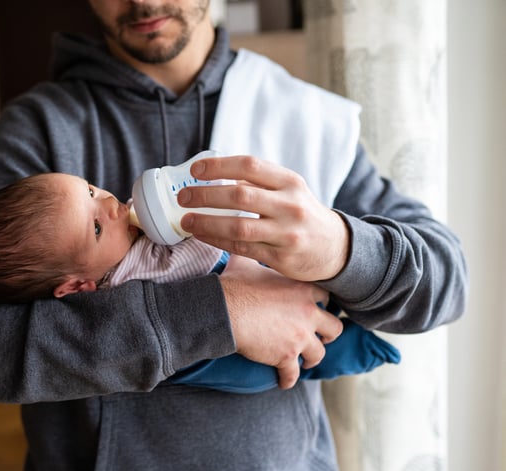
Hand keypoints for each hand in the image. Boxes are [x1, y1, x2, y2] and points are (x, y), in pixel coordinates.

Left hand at [178, 155, 349, 281]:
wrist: (336, 248)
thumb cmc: (301, 214)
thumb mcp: (288, 190)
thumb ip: (257, 182)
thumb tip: (215, 173)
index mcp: (290, 181)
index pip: (250, 165)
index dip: (219, 166)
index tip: (195, 169)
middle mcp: (290, 205)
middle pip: (240, 195)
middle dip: (206, 195)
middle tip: (183, 196)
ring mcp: (287, 233)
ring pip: (239, 226)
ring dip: (207, 222)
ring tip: (186, 220)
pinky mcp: (282, 257)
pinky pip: (242, 247)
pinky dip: (217, 240)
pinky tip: (201, 235)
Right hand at [221, 255, 342, 388]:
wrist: (224, 309)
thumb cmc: (234, 284)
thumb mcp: (246, 263)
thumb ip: (253, 256)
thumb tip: (240, 244)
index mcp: (303, 289)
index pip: (326, 298)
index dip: (321, 305)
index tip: (316, 309)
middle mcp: (308, 313)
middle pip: (334, 328)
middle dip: (328, 334)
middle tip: (321, 338)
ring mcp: (300, 336)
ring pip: (319, 354)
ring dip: (312, 358)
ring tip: (306, 362)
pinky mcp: (286, 356)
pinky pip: (293, 374)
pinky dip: (288, 380)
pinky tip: (283, 382)